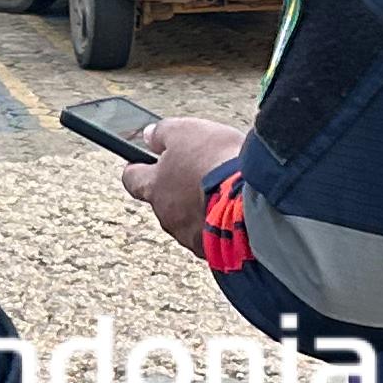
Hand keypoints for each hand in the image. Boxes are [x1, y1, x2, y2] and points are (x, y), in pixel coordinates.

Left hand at [123, 114, 240, 256]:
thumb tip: (149, 135)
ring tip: (223, 190)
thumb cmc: (215, 164)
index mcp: (154, 186)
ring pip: (187, 218)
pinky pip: (210, 233)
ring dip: (199, 206)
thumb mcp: (186, 133)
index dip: (138, 168)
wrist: (250, 203)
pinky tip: (235, 209)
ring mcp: (188, 234)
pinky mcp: (212, 249)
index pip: (132, 178)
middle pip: (162, 199)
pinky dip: (218, 222)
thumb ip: (163, 133)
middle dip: (177, 187)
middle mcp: (166, 215)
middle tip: (198, 171)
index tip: (143, 162)